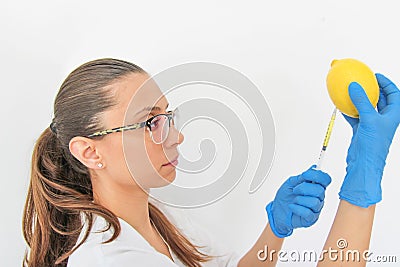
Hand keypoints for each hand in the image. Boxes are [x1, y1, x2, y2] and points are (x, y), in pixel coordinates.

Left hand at [266, 166, 331, 237]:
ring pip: (314, 202)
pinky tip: (292, 207)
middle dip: (304, 188)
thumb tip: (314, 167)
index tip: (305, 175)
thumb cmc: (285, 197)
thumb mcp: (290, 183)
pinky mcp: (311, 219)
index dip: (317, 175)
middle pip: (320, 190)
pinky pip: (308, 213)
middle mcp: (318, 197)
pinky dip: (297, 208)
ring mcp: (316, 209)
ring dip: (300, 199)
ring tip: (294, 200)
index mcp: (315, 186)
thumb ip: (302, 177)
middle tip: (295, 190)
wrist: (277, 211)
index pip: (325, 179)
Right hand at [340, 73, 399, 207]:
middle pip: (380, 99)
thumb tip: (355, 86)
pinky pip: (355, 116)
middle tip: (362, 81)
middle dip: (372, 89)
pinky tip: (341, 105)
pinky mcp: (361, 130)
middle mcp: (384, 119)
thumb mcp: (369, 119)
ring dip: (358, 99)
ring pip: (366, 107)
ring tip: (351, 91)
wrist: (364, 163)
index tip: (375, 75)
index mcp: (393, 115)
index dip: (387, 83)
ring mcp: (372, 124)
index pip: (394, 94)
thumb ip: (362, 101)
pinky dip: (349, 110)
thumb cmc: (373, 145)